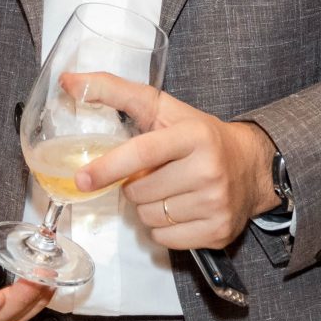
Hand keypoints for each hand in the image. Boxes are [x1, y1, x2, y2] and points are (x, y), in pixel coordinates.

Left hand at [70, 75, 276, 249]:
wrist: (251, 166)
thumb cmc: (199, 135)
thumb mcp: (162, 108)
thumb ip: (114, 91)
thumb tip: (69, 81)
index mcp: (193, 135)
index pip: (143, 153)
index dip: (109, 167)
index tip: (83, 178)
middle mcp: (208, 169)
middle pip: (139, 192)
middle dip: (134, 186)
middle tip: (153, 174)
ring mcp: (215, 203)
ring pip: (149, 218)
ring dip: (147, 207)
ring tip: (167, 190)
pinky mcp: (218, 231)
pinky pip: (164, 239)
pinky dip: (162, 227)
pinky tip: (178, 209)